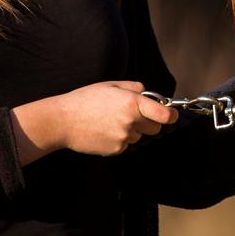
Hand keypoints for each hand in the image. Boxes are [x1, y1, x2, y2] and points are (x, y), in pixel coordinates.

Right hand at [57, 80, 178, 155]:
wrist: (62, 121)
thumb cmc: (85, 99)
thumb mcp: (111, 85)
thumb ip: (135, 88)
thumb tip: (151, 95)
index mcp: (132, 103)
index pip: (165, 115)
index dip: (171, 115)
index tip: (172, 114)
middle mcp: (131, 122)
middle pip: (155, 128)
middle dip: (150, 122)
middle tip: (134, 114)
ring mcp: (124, 138)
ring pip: (139, 136)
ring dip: (133, 130)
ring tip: (111, 120)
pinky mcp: (116, 149)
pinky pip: (126, 144)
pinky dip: (120, 139)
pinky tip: (104, 130)